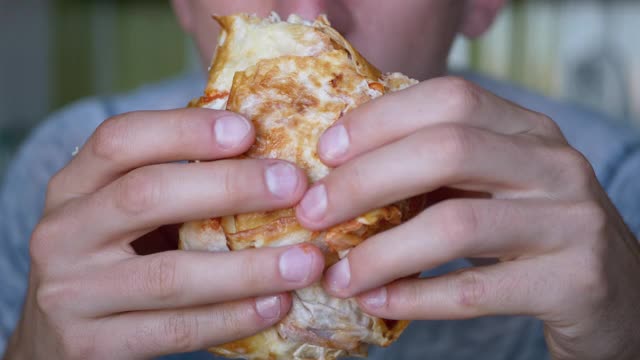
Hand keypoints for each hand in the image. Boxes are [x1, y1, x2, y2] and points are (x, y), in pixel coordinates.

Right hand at [4, 109, 323, 359]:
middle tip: (295, 185)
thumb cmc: (115, 260)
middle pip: (146, 195)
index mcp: (73, 187)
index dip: (184, 129)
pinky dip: (232, 318)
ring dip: (247, 267)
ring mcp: (72, 294)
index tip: (248, 130)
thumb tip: (263, 149)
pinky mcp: (92, 347)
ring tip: (304, 261)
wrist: (59, 341)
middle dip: (229, 187)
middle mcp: (62, 234)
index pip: (119, 140)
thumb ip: (174, 182)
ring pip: (169, 275)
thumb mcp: (126, 213)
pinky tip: (275, 305)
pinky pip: (174, 330)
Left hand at [295, 77, 639, 359]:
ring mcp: (570, 221)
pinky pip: (477, 289)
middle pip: (448, 150)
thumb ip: (435, 170)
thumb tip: (340, 171)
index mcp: (526, 130)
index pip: (449, 99)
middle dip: (365, 181)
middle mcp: (554, 164)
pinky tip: (377, 301)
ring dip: (382, 252)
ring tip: (337, 275)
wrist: (616, 293)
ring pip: (457, 224)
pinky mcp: (574, 281)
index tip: (325, 151)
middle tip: (313, 214)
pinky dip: (417, 296)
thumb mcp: (491, 186)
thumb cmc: (530, 233)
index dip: (380, 120)